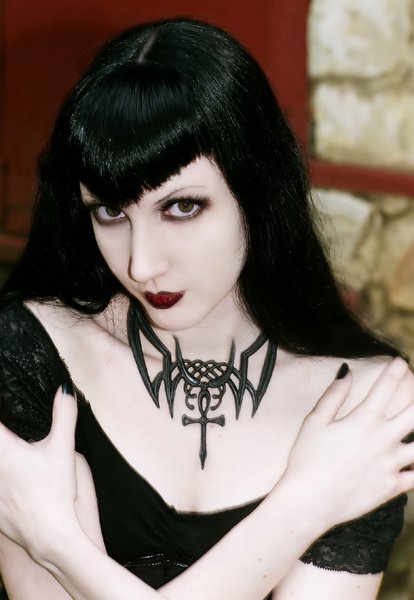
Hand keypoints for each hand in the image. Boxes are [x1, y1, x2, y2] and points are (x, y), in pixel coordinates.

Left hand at [0, 386, 78, 557]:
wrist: (49, 535)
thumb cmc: (55, 491)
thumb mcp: (63, 448)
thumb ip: (64, 415)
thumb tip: (64, 391)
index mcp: (2, 448)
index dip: (4, 413)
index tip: (9, 410)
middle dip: (6, 438)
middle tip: (17, 438)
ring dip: (6, 459)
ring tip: (19, 459)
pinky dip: (4, 478)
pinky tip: (17, 482)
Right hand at [283, 357, 413, 529]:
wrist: (309, 501)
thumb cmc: (307, 459)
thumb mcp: (315, 421)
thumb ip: (334, 395)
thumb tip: (347, 372)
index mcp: (363, 420)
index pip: (386, 387)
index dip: (395, 371)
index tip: (400, 362)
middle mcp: (383, 439)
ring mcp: (391, 464)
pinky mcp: (392, 487)